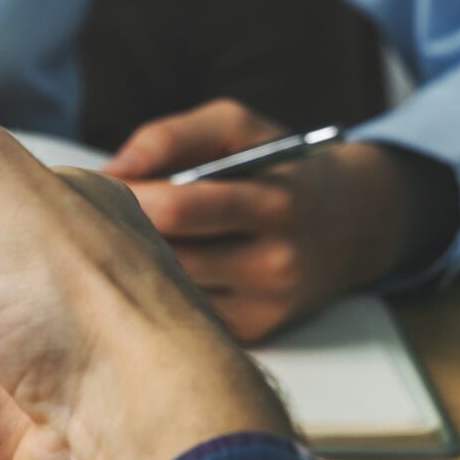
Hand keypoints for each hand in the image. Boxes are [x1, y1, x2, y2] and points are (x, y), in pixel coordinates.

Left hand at [101, 99, 457, 341]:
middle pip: (170, 256)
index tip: (107, 186)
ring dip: (140, 264)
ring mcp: (268, 305)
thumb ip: (174, 134)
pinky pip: (189, 312)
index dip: (129, 196)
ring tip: (126, 238)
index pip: (178, 210)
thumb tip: (116, 168)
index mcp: (276, 204)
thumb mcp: (240, 128)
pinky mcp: (257, 332)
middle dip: (128, 233)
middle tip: (103, 215)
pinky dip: (164, 290)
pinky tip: (156, 268)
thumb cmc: (281, 167)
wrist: (356, 223)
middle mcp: (277, 262)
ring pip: (172, 290)